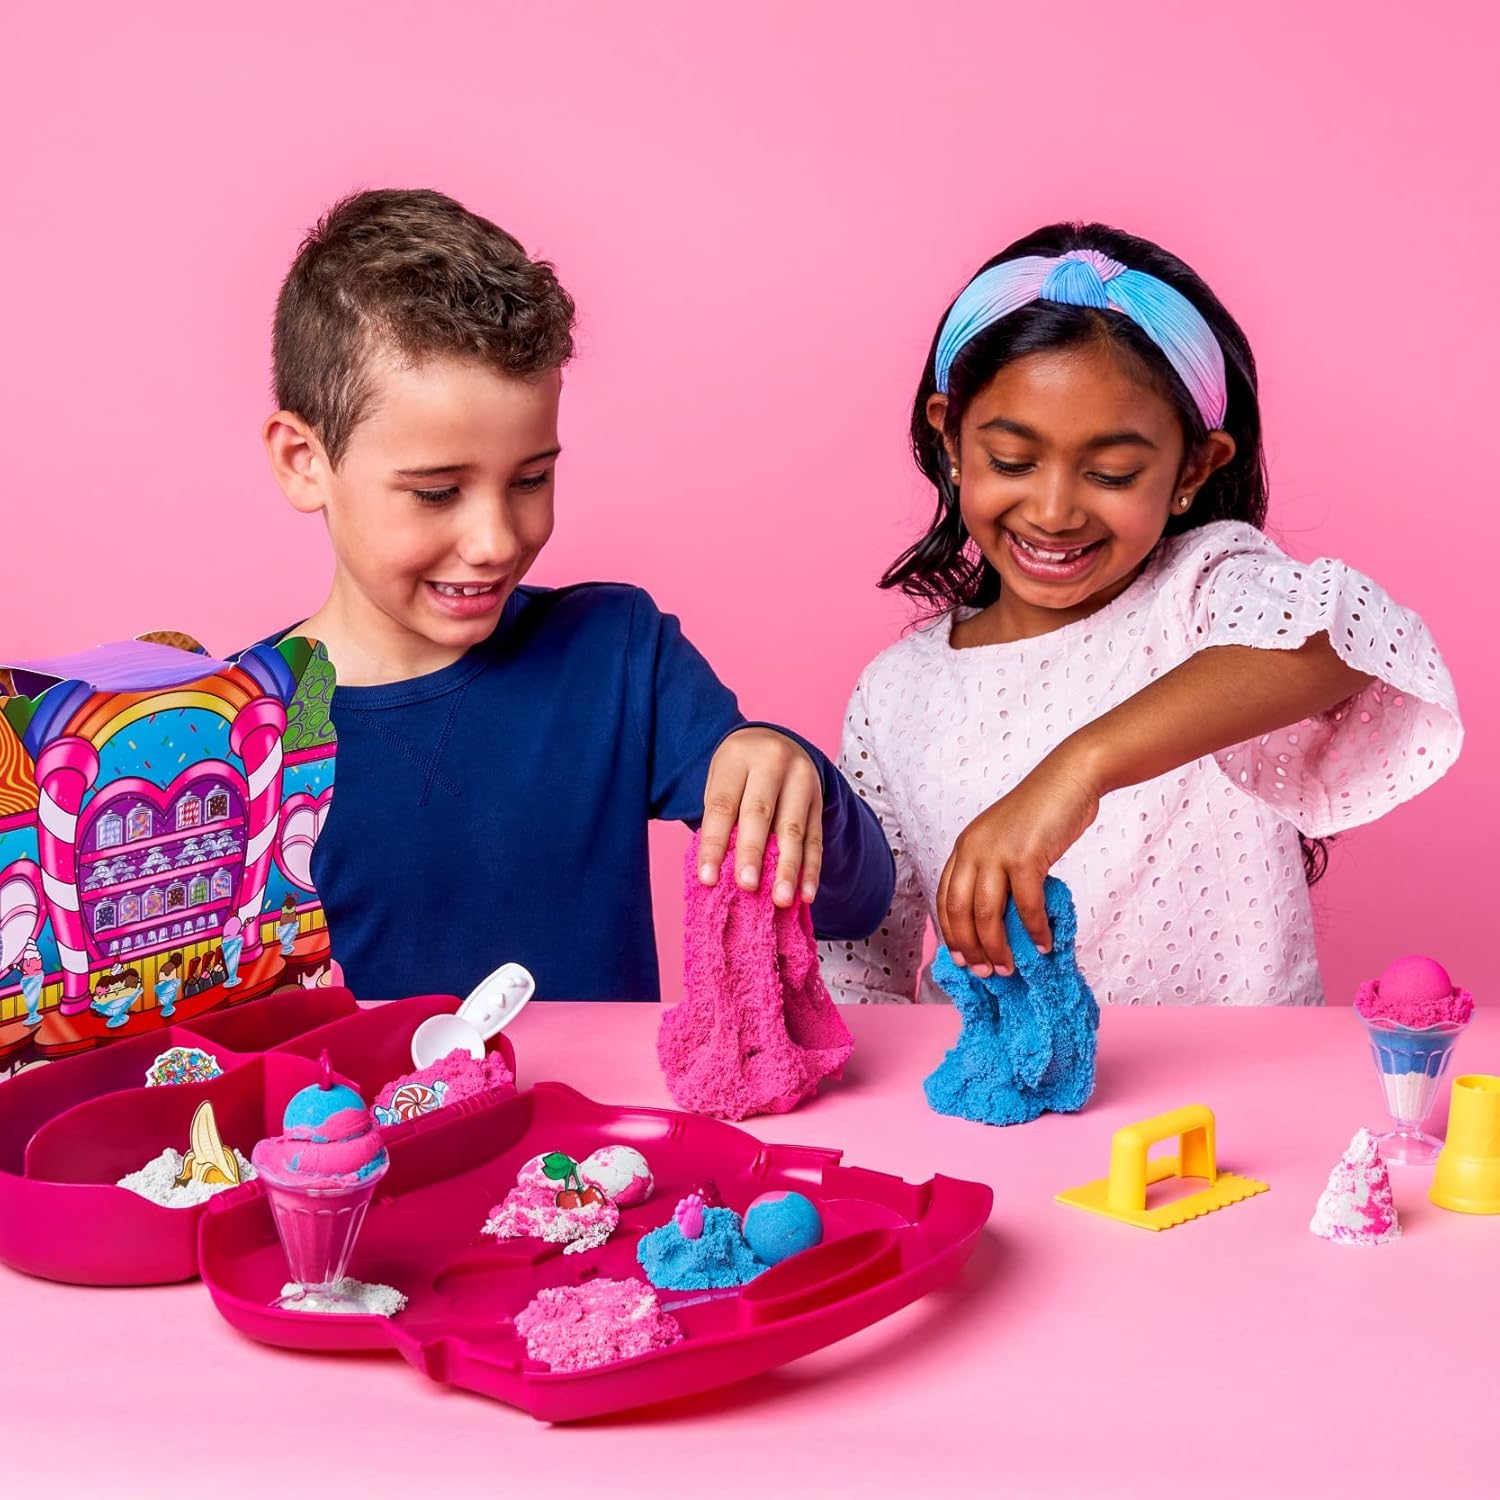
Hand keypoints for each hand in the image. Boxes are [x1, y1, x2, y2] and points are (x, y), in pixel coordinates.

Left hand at [698, 728, 823, 907]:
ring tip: (781, 899)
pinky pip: (816, 838)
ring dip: (788, 868)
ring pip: (794, 829)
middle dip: (753, 853)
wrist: (773, 741)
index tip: (708, 879)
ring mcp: (801, 780)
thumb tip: (718, 872)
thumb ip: (720, 818)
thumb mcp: (721, 780)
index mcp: (738, 757)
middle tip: (747, 886)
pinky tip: (806, 893)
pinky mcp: (819, 800)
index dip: (714, 843)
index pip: (723, 805)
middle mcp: (773, 763)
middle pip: (760, 813)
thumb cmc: (738, 772)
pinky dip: (811, 869)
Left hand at [936, 746, 1101, 977]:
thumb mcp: (1005, 841)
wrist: (1068, 779)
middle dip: (969, 948)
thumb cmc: (1041, 813)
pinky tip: (1043, 945)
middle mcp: (972, 850)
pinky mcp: (1026, 856)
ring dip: (996, 947)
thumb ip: (996, 872)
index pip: (944, 899)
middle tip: (983, 973)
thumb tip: (1000, 918)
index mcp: (964, 847)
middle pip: (959, 911)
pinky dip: (1034, 930)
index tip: (960, 958)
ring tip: (1007, 968)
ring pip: (986, 914)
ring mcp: (997, 852)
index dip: (950, 933)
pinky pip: (1026, 905)